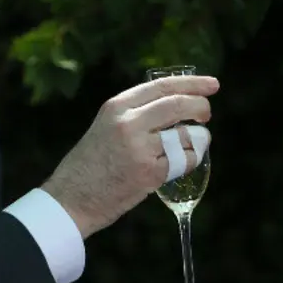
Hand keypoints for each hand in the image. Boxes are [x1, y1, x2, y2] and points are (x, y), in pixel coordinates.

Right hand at [42, 75, 218, 237]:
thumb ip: (135, 113)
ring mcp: (140, 148)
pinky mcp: (149, 173)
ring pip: (186, 135)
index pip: (163, 86)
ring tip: (194, 145)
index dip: (192, 84)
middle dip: (201, 108)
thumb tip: (176, 106)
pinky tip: (182, 164)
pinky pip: (184, 161)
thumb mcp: (106, 125)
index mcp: (117, 106)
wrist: (70, 198)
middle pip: (179, 105)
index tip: (211, 85)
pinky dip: (189, 162)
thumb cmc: (89, 164)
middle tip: (206, 115)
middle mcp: (129, 122)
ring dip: (198, 140)